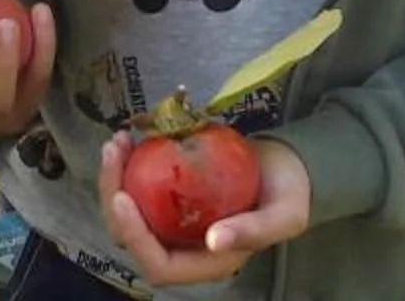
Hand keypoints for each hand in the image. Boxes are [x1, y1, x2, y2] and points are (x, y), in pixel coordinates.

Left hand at [98, 130, 311, 287]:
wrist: (289, 169)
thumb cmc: (290, 194)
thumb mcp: (285, 214)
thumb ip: (254, 230)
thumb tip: (215, 241)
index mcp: (209, 262)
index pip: (160, 265)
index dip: (136, 238)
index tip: (124, 197)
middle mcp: (185, 247)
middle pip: (132, 239)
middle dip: (114, 199)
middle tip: (114, 153)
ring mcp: (174, 222)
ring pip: (128, 212)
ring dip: (114, 179)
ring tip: (116, 142)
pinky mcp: (169, 198)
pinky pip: (138, 189)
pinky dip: (127, 166)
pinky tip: (128, 139)